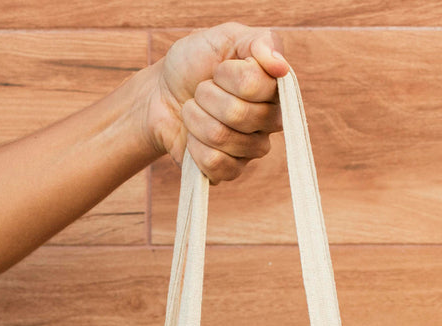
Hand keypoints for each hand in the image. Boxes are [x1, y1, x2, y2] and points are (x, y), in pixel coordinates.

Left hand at [147, 22, 289, 182]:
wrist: (160, 93)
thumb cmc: (195, 63)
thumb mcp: (225, 37)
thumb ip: (260, 42)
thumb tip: (281, 66)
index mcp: (274, 89)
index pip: (256, 85)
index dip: (227, 75)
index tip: (219, 69)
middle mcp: (270, 122)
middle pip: (238, 114)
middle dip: (207, 97)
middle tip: (201, 91)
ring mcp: (251, 149)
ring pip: (222, 138)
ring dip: (195, 119)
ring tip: (194, 112)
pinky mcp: (230, 171)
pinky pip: (214, 163)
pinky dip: (193, 147)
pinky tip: (193, 138)